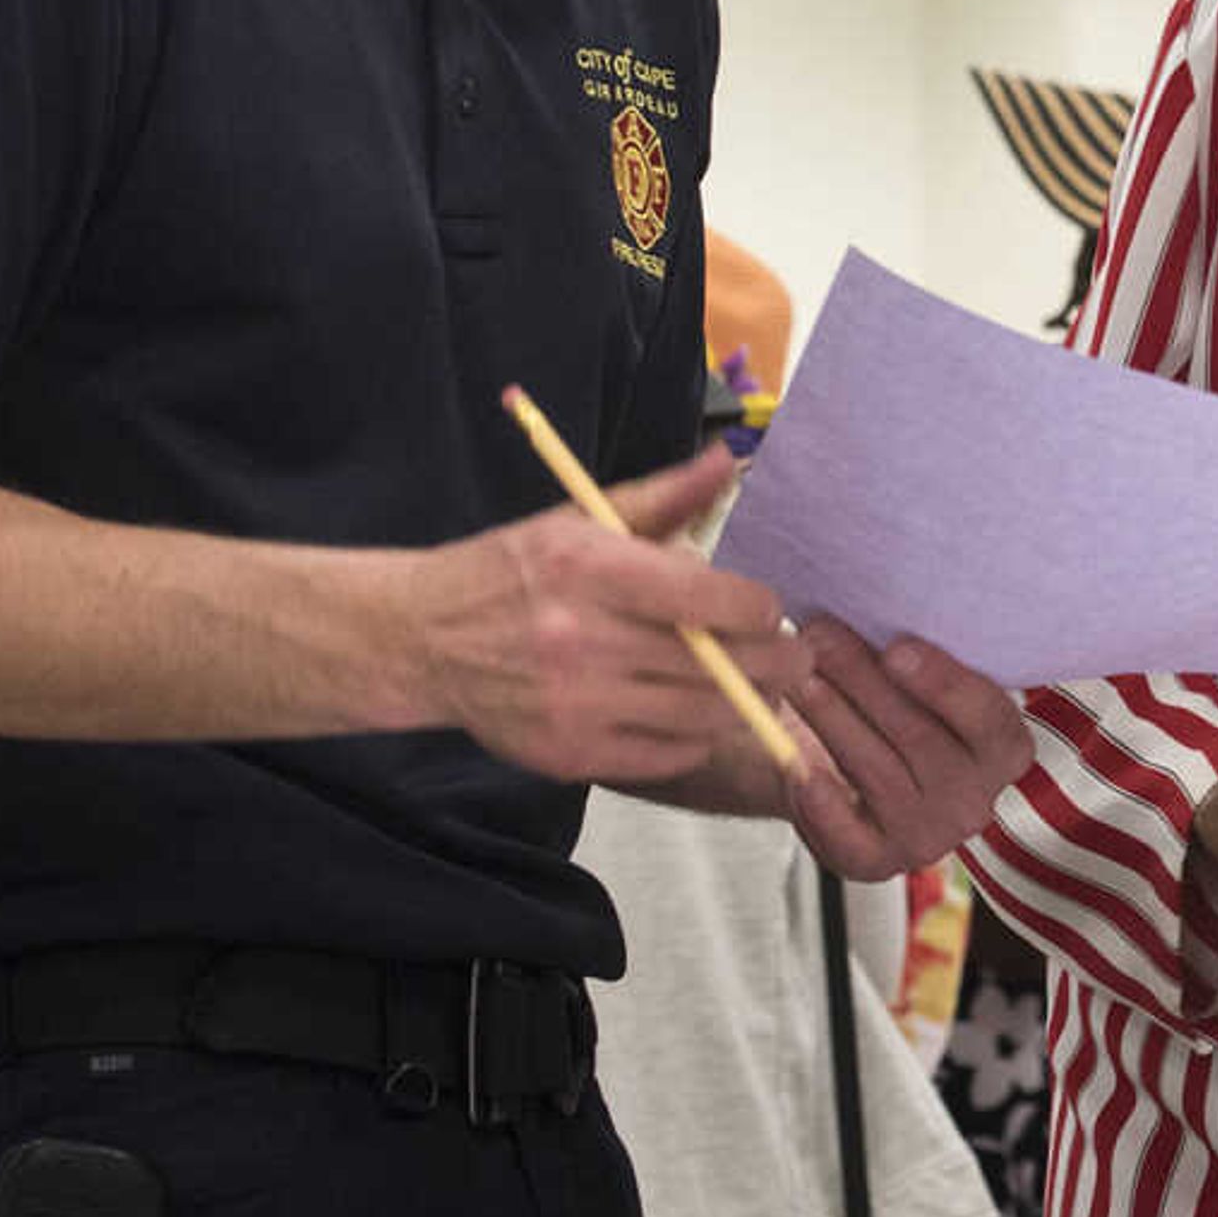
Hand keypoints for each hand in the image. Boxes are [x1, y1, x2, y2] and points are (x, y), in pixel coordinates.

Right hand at [412, 446, 804, 784]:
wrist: (423, 640)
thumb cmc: (513, 572)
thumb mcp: (580, 519)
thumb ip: (664, 497)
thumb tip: (727, 461)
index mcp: (589, 569)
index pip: (710, 599)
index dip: (759, 608)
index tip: (769, 609)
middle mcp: (582, 638)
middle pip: (719, 664)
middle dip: (776, 662)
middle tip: (794, 657)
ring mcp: (575, 704)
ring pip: (704, 715)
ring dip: (747, 702)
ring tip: (758, 684)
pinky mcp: (570, 755)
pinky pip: (670, 755)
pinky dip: (698, 736)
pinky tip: (699, 714)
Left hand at [776, 618, 1033, 879]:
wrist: (844, 757)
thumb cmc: (887, 699)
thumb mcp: (910, 670)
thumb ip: (907, 649)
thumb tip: (872, 608)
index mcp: (1003, 747)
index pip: (987, 718)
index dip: (944, 683)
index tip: (896, 648)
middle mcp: (975, 799)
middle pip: (919, 737)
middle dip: (862, 680)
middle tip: (819, 634)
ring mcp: (928, 834)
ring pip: (876, 772)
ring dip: (831, 717)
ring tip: (796, 675)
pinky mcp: (878, 860)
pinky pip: (849, 840)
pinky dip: (821, 806)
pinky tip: (797, 768)